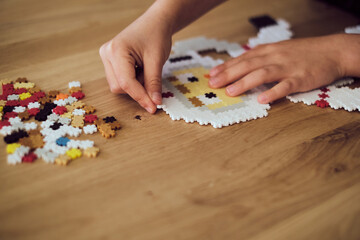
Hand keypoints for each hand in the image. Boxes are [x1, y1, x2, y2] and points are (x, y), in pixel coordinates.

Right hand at [99, 10, 171, 112]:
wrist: (155, 22)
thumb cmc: (156, 35)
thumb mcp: (157, 60)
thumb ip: (153, 83)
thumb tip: (154, 103)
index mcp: (116, 50)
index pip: (126, 82)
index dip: (140, 97)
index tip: (153, 107)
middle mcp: (107, 54)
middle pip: (119, 87)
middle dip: (137, 90)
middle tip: (153, 82)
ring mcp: (107, 57)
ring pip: (118, 85)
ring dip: (136, 85)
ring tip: (146, 69)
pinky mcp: (111, 61)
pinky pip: (120, 80)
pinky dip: (133, 80)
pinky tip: (141, 69)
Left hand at [208, 34, 346, 103]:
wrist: (332, 51)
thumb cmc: (302, 53)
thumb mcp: (278, 51)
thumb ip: (259, 59)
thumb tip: (239, 68)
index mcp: (268, 51)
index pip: (242, 59)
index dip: (225, 67)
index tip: (211, 75)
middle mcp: (275, 57)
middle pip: (248, 65)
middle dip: (228, 75)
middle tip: (213, 84)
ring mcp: (287, 67)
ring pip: (262, 74)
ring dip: (245, 83)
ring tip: (230, 91)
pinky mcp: (301, 78)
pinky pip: (285, 85)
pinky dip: (273, 92)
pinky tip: (262, 99)